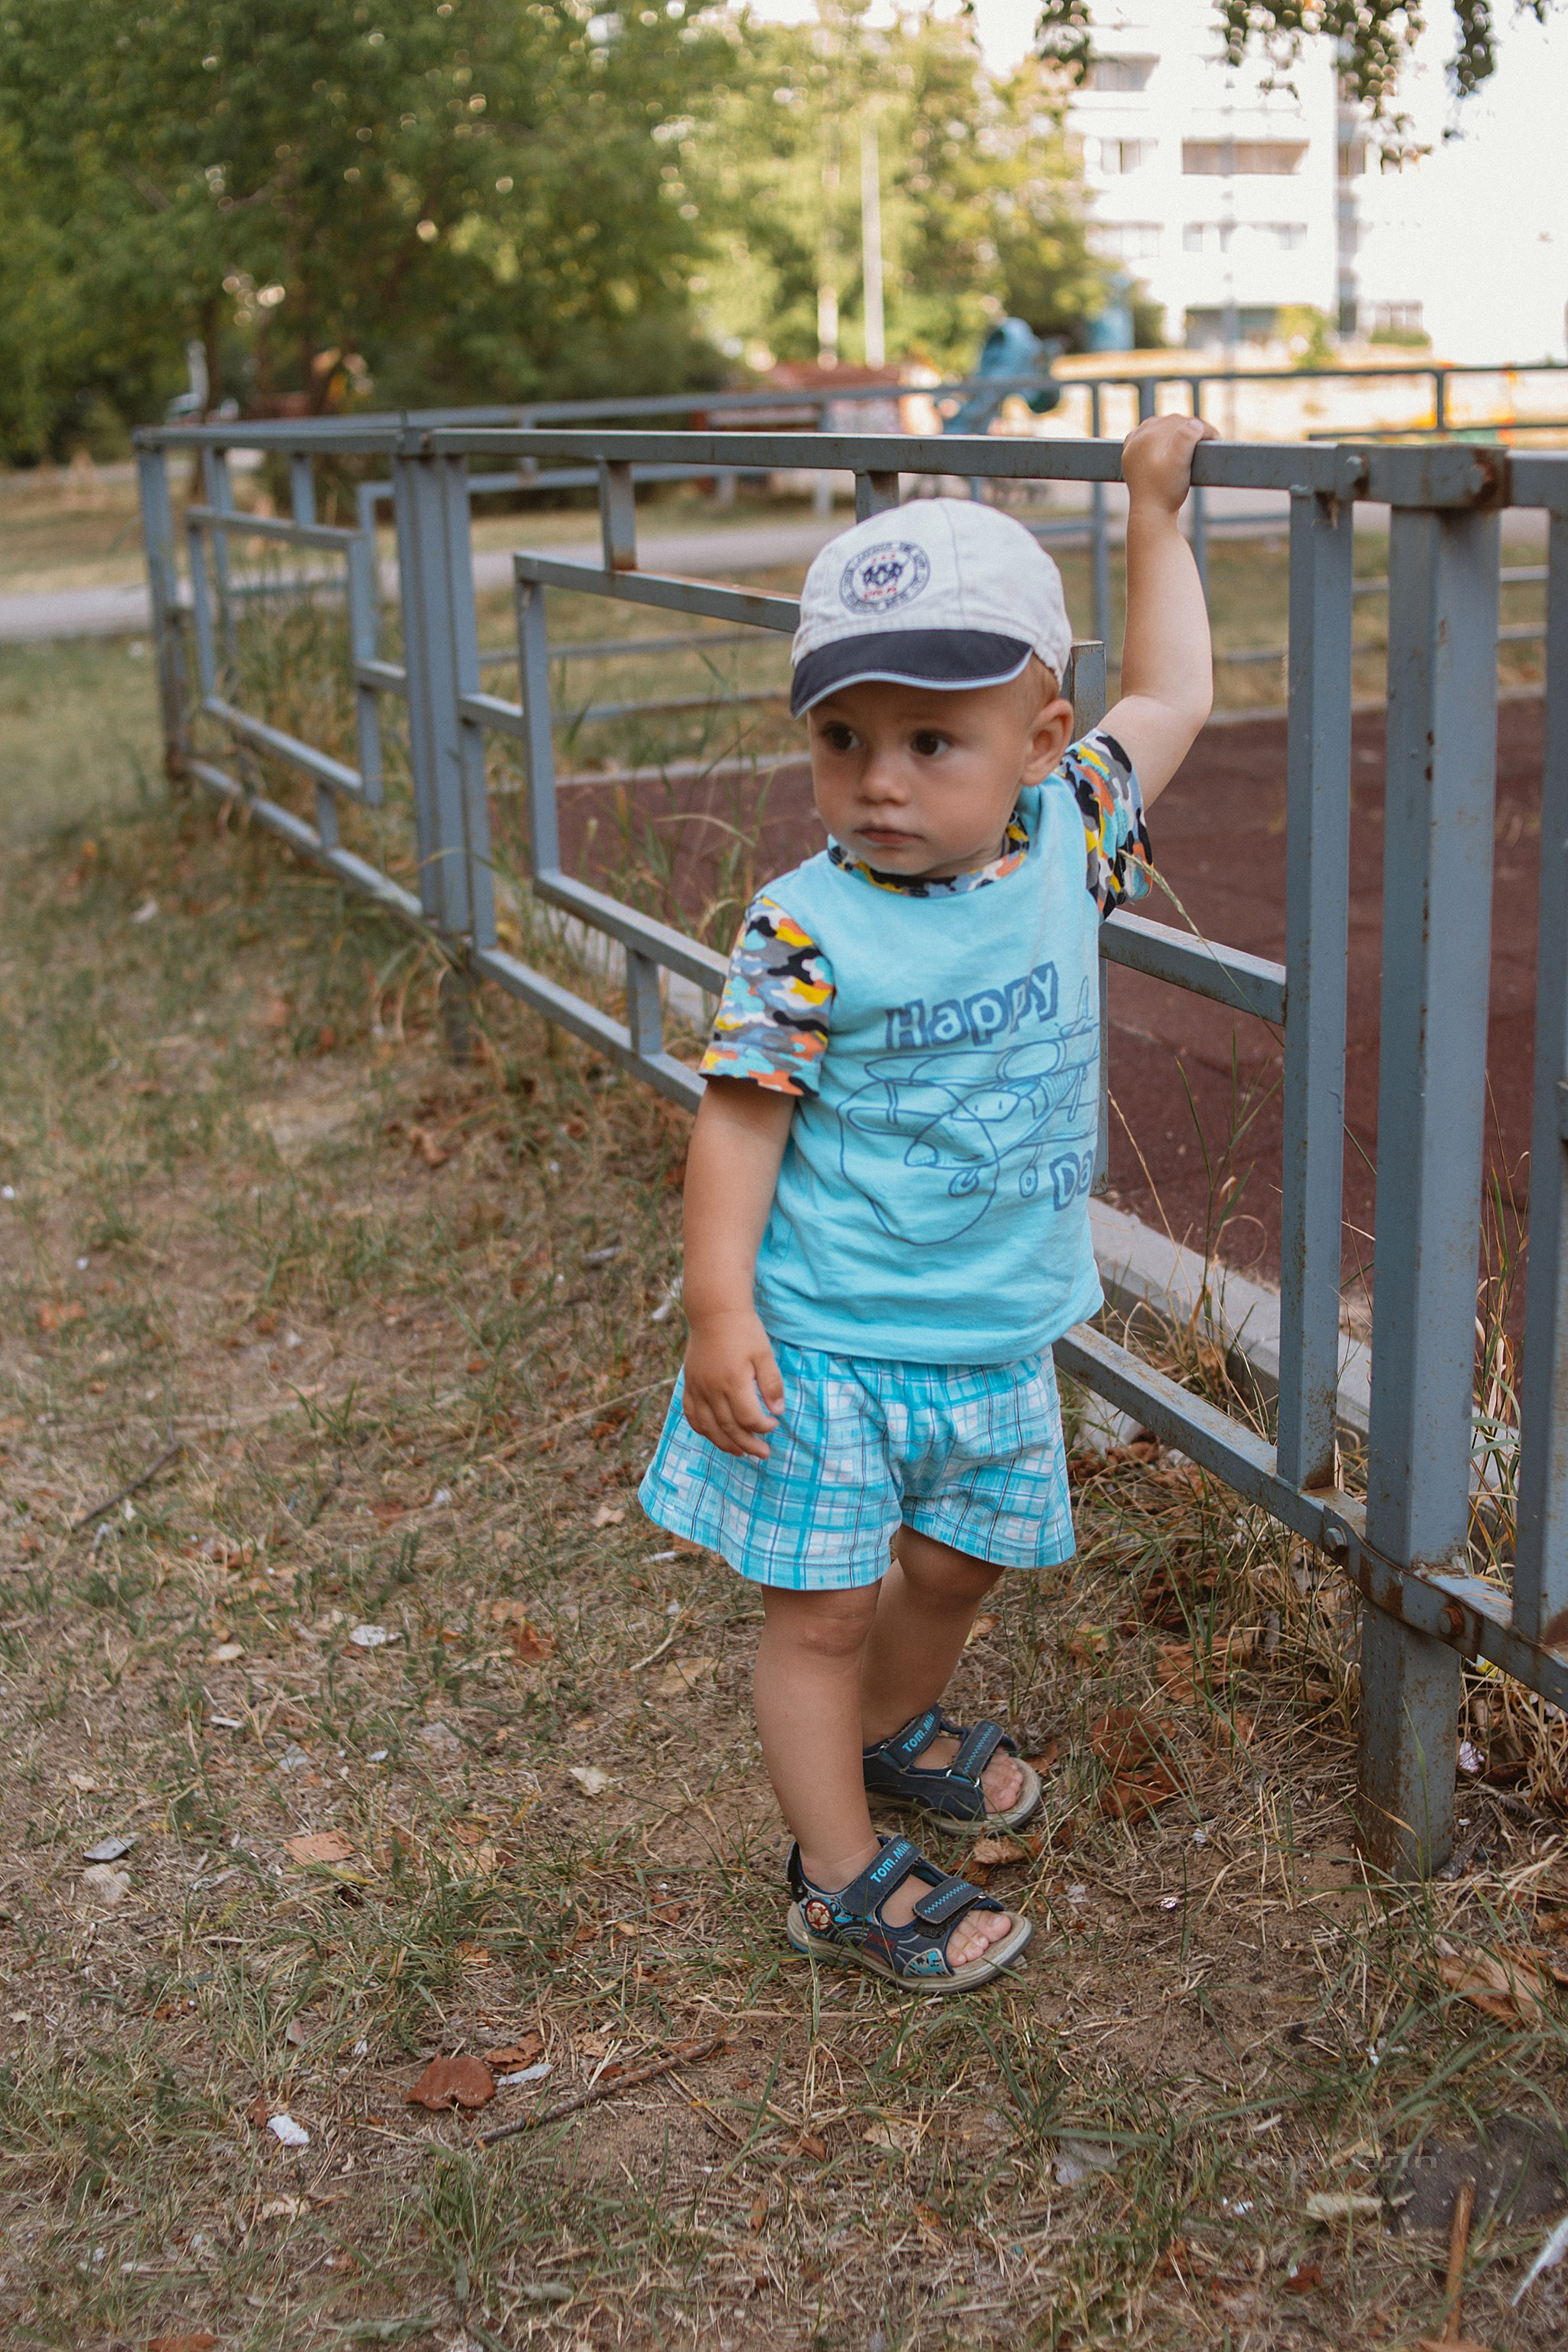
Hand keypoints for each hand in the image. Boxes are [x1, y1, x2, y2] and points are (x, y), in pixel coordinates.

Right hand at [682, 1309, 784, 1459]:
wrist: (714, 1313)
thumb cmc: (744, 1331)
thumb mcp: (765, 1353)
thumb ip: (771, 1383)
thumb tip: (778, 1412)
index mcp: (733, 1381)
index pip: (748, 1418)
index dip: (763, 1427)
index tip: (774, 1424)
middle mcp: (711, 1389)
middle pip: (728, 1428)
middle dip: (748, 1444)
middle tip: (764, 1454)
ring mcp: (697, 1388)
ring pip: (708, 1427)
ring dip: (725, 1444)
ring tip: (741, 1453)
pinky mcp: (689, 1385)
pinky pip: (691, 1415)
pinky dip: (702, 1429)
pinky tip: (715, 1435)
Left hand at [1121, 412, 1217, 515]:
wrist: (1150, 515)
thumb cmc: (1167, 492)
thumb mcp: (1179, 463)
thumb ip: (1186, 438)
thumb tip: (1194, 422)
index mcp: (1149, 435)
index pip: (1182, 423)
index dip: (1203, 428)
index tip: (1217, 439)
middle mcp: (1137, 437)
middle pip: (1171, 423)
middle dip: (1192, 429)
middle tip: (1210, 440)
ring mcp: (1132, 446)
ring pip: (1161, 427)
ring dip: (1178, 431)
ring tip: (1195, 441)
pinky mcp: (1132, 455)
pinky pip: (1150, 436)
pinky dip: (1163, 437)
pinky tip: (1173, 443)